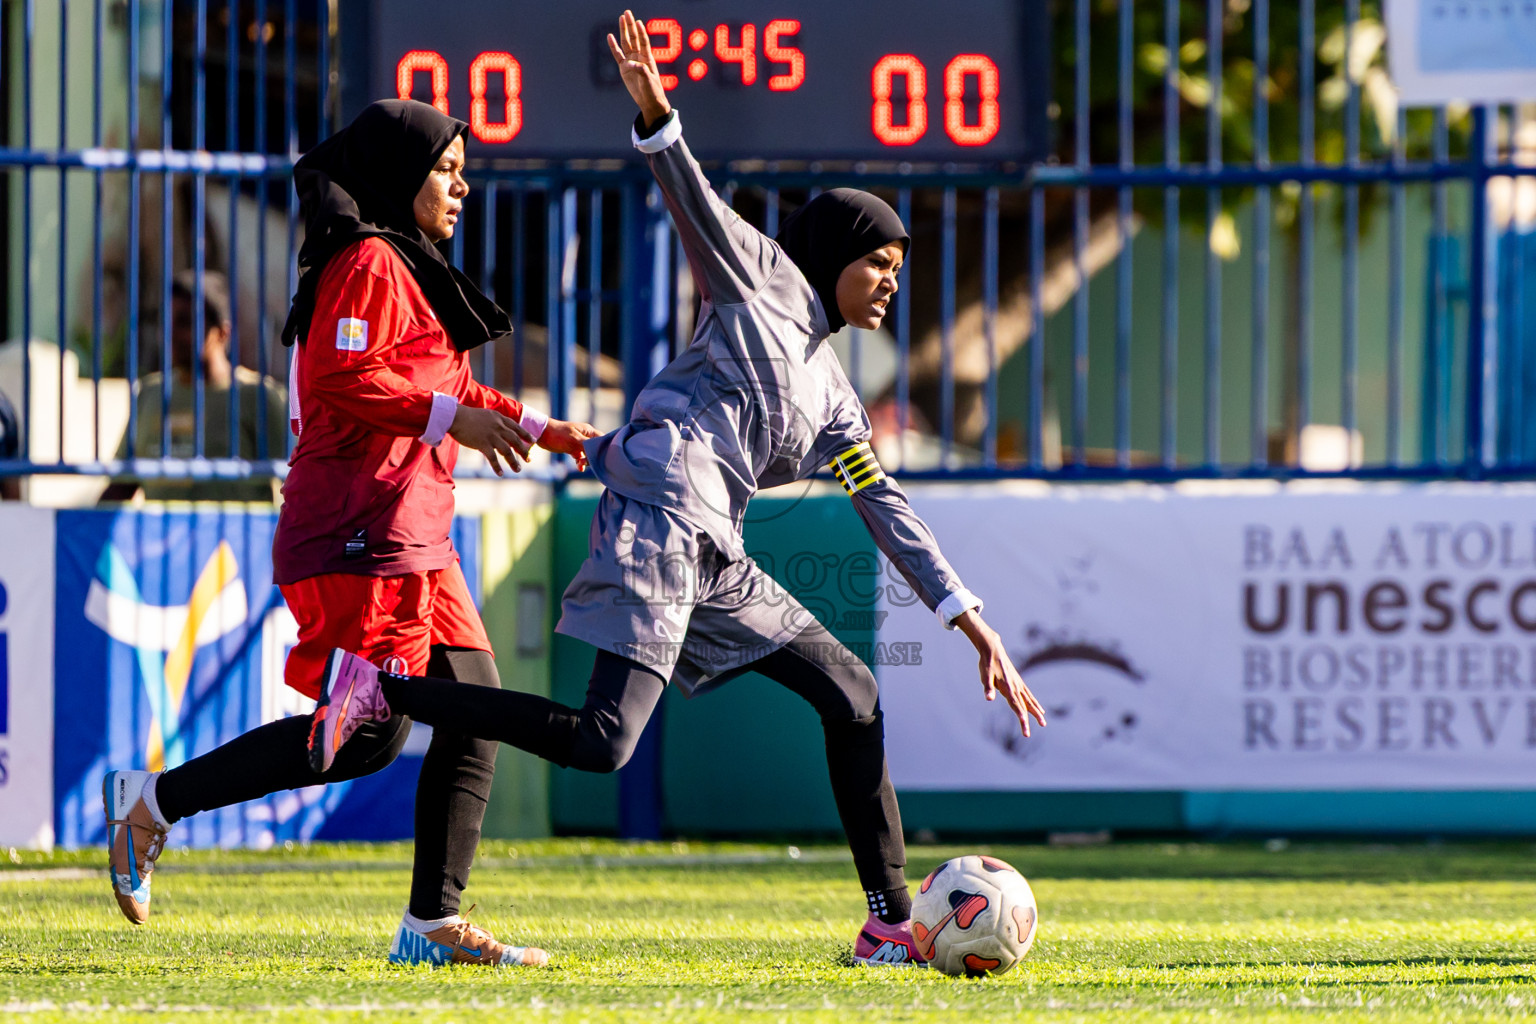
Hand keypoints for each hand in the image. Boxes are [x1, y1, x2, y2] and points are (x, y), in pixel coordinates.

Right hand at [448, 405, 532, 476]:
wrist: (455, 417)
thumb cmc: (468, 416)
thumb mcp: (486, 415)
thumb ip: (495, 421)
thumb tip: (500, 429)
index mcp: (499, 419)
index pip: (516, 427)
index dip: (526, 434)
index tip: (533, 441)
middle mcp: (498, 427)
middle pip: (515, 440)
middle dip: (523, 450)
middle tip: (528, 459)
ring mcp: (491, 435)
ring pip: (507, 451)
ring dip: (513, 461)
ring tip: (517, 469)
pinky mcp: (482, 443)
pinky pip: (493, 457)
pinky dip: (497, 466)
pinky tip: (500, 473)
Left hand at [537, 419, 602, 470]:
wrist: (542, 434)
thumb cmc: (558, 434)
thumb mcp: (574, 440)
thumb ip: (588, 445)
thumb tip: (599, 451)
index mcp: (588, 431)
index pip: (602, 440)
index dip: (604, 449)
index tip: (601, 457)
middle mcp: (585, 436)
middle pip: (595, 449)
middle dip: (593, 457)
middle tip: (586, 462)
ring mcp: (578, 443)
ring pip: (588, 454)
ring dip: (586, 461)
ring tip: (580, 464)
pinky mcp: (572, 448)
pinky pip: (580, 457)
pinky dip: (580, 462)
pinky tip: (579, 467)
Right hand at [607, 9, 671, 127]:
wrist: (649, 101)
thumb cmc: (653, 90)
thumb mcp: (648, 80)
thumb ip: (640, 70)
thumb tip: (629, 64)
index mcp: (648, 58)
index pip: (644, 41)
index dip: (641, 31)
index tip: (638, 21)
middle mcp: (639, 57)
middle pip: (634, 38)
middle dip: (630, 26)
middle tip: (627, 13)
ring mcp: (631, 62)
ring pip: (626, 43)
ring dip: (623, 31)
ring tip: (621, 18)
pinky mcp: (624, 68)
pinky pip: (617, 55)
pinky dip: (613, 46)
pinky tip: (610, 36)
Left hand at [955, 609, 1046, 737]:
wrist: (993, 650)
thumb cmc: (987, 664)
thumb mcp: (985, 676)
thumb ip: (988, 688)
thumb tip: (988, 698)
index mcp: (1007, 687)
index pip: (1014, 703)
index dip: (1019, 713)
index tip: (1024, 721)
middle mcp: (1015, 686)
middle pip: (1023, 705)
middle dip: (1028, 719)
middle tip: (1033, 731)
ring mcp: (1019, 684)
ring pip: (1029, 701)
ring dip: (1036, 712)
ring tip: (1043, 723)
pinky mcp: (1019, 682)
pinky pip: (1029, 695)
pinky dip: (1035, 703)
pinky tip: (1040, 710)